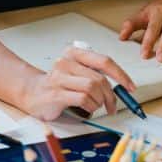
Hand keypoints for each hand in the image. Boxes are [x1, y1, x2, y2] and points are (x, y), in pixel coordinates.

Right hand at [21, 46, 136, 120]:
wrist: (31, 93)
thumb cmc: (58, 84)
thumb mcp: (78, 73)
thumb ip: (96, 74)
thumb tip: (123, 85)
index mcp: (73, 54)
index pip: (104, 61)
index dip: (121, 75)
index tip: (130, 87)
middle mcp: (65, 62)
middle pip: (100, 78)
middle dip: (110, 95)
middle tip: (111, 105)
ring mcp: (59, 78)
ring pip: (93, 88)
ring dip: (99, 101)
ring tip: (94, 105)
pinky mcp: (56, 93)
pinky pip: (83, 99)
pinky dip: (90, 106)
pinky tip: (86, 108)